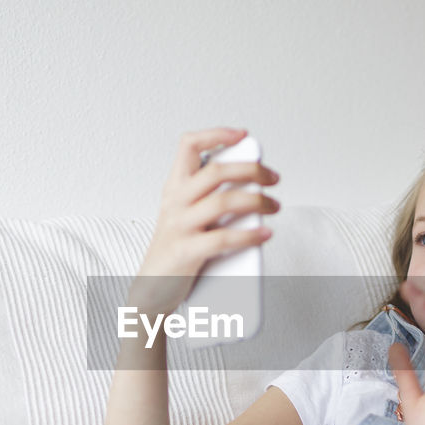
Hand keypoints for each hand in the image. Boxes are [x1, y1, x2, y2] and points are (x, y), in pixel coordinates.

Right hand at [128, 128, 279, 314]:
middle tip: (273, 178)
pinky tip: (264, 234)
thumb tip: (254, 195)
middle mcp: (175, 202)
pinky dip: (249, 235)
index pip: (189, 145)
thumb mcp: (186, 217)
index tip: (243, 136)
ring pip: (223, 201)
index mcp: (174, 189)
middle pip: (216, 171)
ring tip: (274, 207)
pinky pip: (222, 238)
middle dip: (252, 170)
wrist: (150, 290)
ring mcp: (179, 226)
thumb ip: (210, 201)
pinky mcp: (185, 252)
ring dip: (257, 201)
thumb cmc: (176, 253)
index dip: (216, 135)